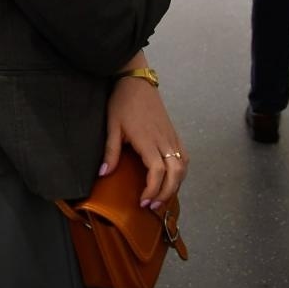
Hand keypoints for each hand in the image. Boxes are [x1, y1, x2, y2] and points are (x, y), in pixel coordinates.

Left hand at [103, 75, 187, 208]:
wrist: (136, 81)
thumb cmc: (123, 102)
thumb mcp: (112, 126)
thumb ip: (111, 151)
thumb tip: (104, 174)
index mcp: (148, 140)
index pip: (158, 171)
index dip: (153, 189)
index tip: (143, 201)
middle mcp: (164, 140)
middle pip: (175, 173)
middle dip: (167, 193)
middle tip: (153, 206)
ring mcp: (172, 136)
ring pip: (183, 166)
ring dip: (176, 184)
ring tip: (162, 196)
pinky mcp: (174, 133)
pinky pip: (184, 156)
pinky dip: (181, 171)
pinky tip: (172, 179)